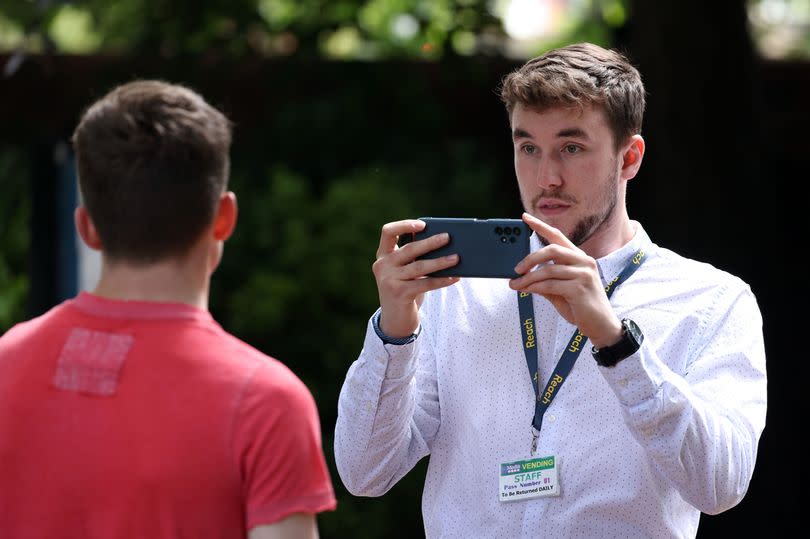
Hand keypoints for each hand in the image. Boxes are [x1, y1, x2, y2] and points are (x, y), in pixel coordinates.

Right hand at [373, 220, 459, 337]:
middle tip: (448, 237)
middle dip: (430, 242)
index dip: (404, 225)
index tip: (422, 224)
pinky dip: (442, 280)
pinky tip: (454, 277)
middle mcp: (383, 266)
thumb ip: (414, 258)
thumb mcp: (405, 271)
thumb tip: (444, 244)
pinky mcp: (399, 293)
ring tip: (456, 258)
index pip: (388, 232)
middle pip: (409, 249)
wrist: (395, 321)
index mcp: (383, 255)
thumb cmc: (405, 290)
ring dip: (440, 261)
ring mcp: (389, 280)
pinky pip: (425, 284)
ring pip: (419, 266)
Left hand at [509, 213, 621, 347]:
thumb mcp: (560, 290)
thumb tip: (522, 276)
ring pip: (548, 270)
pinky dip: (534, 287)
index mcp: (579, 258)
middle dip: (530, 258)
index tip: (524, 217)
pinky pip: (550, 284)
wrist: (600, 326)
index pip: (558, 236)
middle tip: (516, 269)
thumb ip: (545, 280)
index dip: (540, 226)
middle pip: (552, 249)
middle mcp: (584, 261)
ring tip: (515, 285)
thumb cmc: (579, 306)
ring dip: (528, 278)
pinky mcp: (580, 288)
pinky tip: (526, 291)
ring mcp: (584, 274)